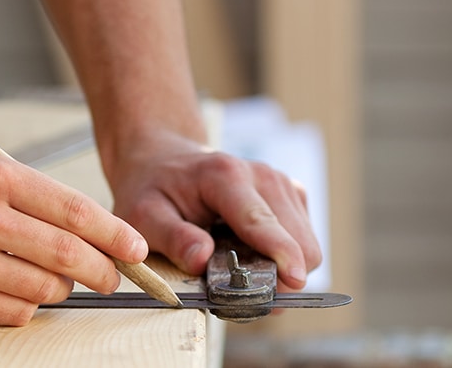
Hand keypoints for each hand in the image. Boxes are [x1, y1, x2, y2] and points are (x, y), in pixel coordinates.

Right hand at [0, 145, 147, 325]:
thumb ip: (29, 192)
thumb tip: (88, 229)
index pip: (75, 210)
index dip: (114, 234)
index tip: (135, 247)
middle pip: (67, 255)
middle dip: (104, 270)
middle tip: (114, 275)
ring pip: (44, 289)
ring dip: (64, 289)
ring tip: (61, 280)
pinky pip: (12, 313)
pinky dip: (28, 306)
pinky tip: (21, 290)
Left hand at [103, 130, 320, 289]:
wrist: (167, 160)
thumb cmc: (154, 189)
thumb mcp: (144, 215)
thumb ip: (173, 238)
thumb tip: (202, 261)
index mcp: (225, 175)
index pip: (260, 220)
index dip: (280, 252)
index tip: (294, 280)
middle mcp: (262, 176)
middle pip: (297, 240)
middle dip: (277, 276)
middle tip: (240, 292)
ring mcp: (282, 184)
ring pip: (307, 246)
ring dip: (280, 270)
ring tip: (239, 270)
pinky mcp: (292, 195)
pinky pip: (304, 242)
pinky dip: (284, 259)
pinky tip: (252, 255)